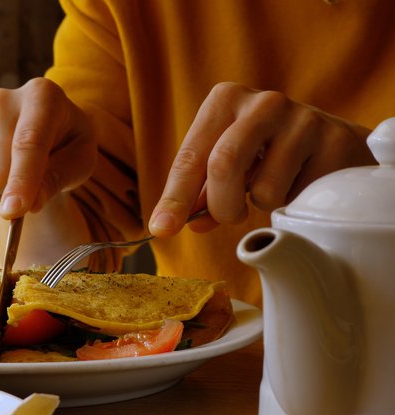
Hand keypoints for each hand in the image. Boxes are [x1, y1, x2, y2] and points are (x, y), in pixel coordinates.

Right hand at [0, 77, 97, 218]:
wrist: (44, 135)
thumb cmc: (66, 147)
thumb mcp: (79, 162)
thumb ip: (57, 180)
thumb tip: (30, 204)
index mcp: (41, 96)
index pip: (27, 142)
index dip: (21, 180)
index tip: (15, 211)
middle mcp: (2, 101)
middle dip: (12, 193)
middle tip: (33, 187)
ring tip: (15, 177)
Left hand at [149, 82, 374, 235]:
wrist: (333, 145)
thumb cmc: (266, 155)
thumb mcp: (229, 163)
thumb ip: (201, 192)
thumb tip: (175, 222)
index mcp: (226, 100)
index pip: (191, 157)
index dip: (175, 198)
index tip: (162, 229)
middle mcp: (264, 102)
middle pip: (223, 164)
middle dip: (221, 206)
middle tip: (230, 216)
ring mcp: (304, 119)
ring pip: (264, 189)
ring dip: (263, 206)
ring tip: (275, 188)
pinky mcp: (336, 143)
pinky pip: (301, 197)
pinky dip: (294, 204)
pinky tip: (302, 184)